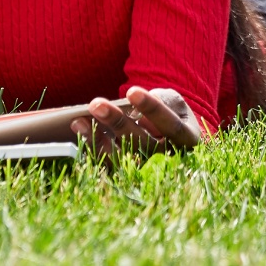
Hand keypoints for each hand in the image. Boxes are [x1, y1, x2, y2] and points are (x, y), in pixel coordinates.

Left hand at [70, 86, 201, 156]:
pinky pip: (107, 165)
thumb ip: (163, 101)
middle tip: (95, 104)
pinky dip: (91, 147)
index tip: (131, 91)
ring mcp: (147, 169)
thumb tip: (141, 106)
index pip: (171, 126)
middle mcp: (168, 159)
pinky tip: (79, 129)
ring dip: (97, 139)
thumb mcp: (173, 101)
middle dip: (116, 122)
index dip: (152, 109)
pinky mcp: (128, 174)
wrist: (167, 132)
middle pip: (141, 143)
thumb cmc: (170, 111)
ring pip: (121, 158)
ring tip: (78, 120)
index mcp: (187, 140)